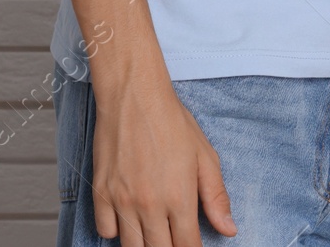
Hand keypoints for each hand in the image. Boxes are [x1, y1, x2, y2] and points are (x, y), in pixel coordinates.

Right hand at [90, 68, 236, 245]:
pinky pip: (105, 231)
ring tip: (154, 229)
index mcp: (179, 198)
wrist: (134, 96)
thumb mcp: (205, 157)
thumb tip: (229, 230)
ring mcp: (122, 201)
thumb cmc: (172, 122)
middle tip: (174, 236)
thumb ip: (216, 197)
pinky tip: (128, 217)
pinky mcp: (100, 193)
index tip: (193, 246)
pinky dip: (116, 231)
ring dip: (145, 243)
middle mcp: (149, 205)